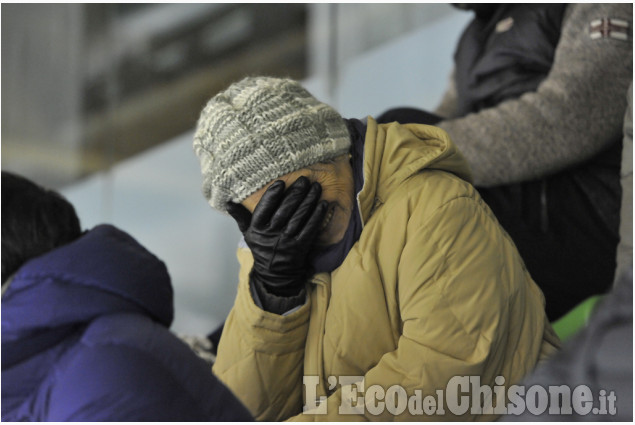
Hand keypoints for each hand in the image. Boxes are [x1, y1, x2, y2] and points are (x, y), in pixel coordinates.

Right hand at [226, 176, 327, 294]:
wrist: (274, 274)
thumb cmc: (262, 247)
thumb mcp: (248, 233)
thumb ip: (241, 216)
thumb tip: (228, 202)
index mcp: (257, 229)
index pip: (264, 208)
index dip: (272, 195)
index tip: (281, 182)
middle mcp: (271, 234)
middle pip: (285, 210)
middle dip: (296, 193)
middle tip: (304, 180)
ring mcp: (286, 241)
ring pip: (299, 217)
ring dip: (309, 201)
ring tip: (316, 187)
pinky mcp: (300, 247)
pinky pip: (309, 229)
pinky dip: (317, 216)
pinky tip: (322, 204)